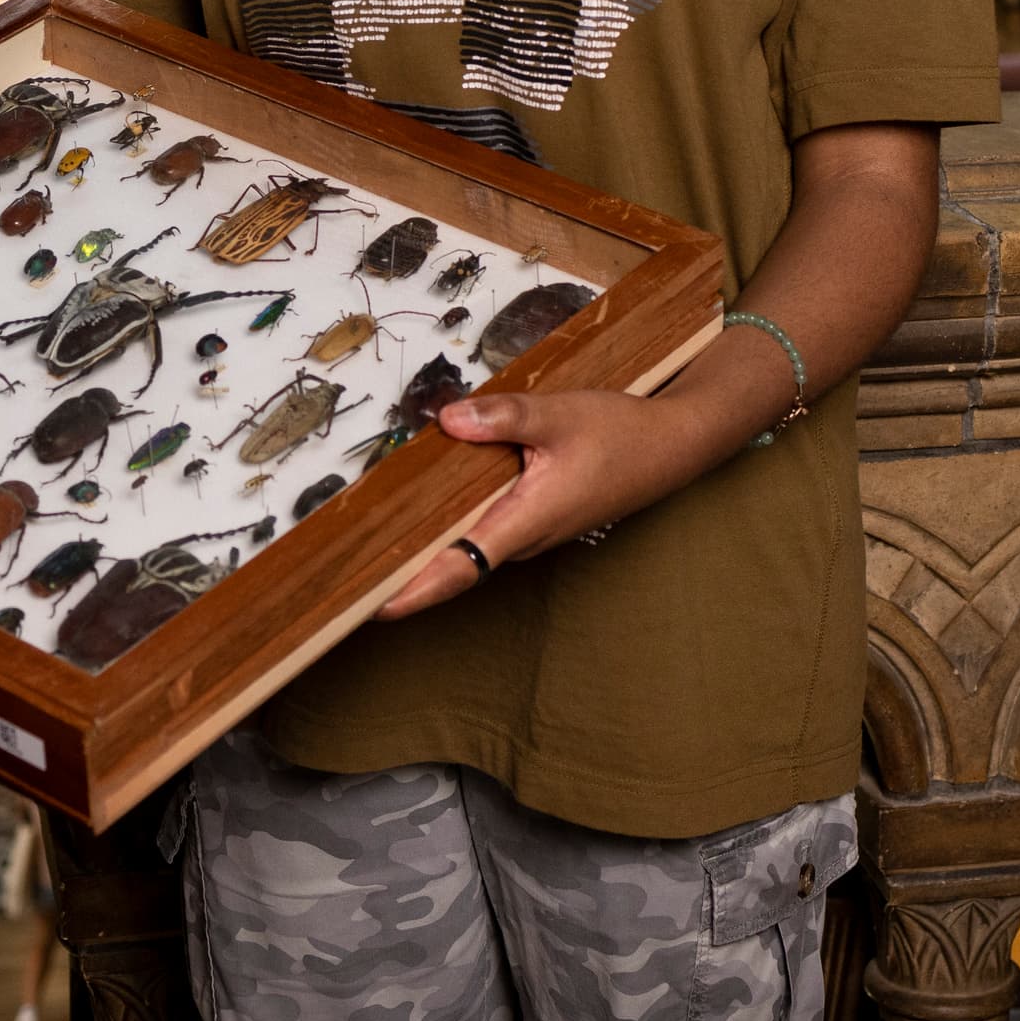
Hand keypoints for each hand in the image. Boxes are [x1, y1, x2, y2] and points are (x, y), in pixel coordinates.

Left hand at [372, 384, 747, 619]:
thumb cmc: (621, 434)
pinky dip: (452, 527)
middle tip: (345, 571)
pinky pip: (486, 530)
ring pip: (470, 547)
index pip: (459, 568)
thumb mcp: (559, 415)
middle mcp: (525, 537)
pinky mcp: (538, 519)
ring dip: (425, 549)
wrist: (673, 447)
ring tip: (369, 542)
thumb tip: (447, 421)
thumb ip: (502, 416)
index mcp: (526, 519)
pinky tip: (425, 507)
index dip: (412, 591)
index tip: (368, 605)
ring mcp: (533, 532)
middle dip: (403, 572)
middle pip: (455, 564)